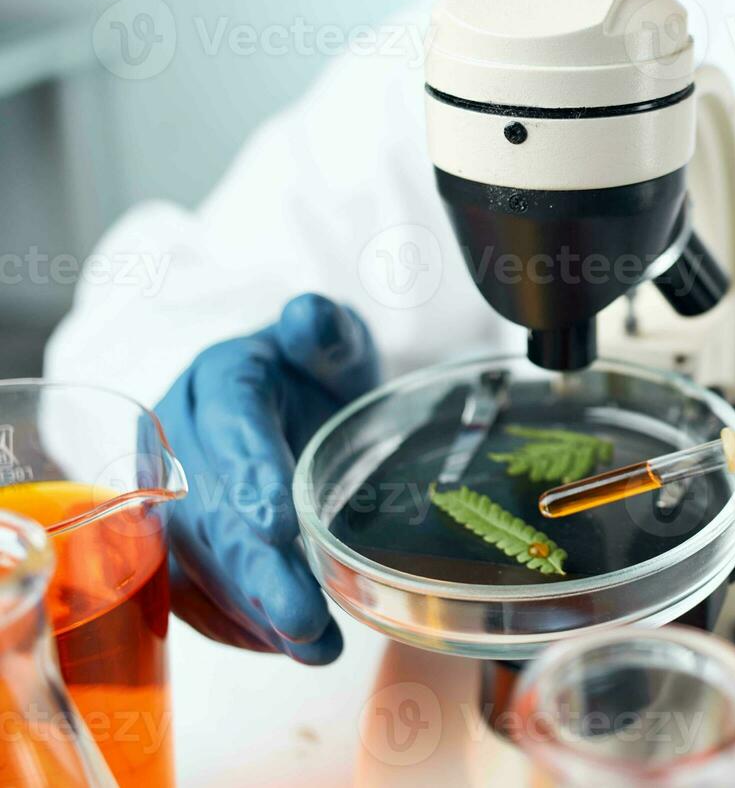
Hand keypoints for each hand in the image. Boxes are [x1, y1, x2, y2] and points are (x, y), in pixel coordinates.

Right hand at [155, 294, 379, 662]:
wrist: (290, 398)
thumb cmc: (315, 372)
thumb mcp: (333, 340)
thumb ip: (325, 331)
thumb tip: (307, 320)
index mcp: (219, 382)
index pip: (230, 430)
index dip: (253, 479)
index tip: (280, 526)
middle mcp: (177, 443)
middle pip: (210, 512)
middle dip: (257, 571)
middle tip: (306, 620)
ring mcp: (167, 500)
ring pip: (197, 563)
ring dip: (252, 611)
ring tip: (311, 647)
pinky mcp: (172, 544)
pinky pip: (191, 594)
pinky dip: (237, 625)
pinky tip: (284, 647)